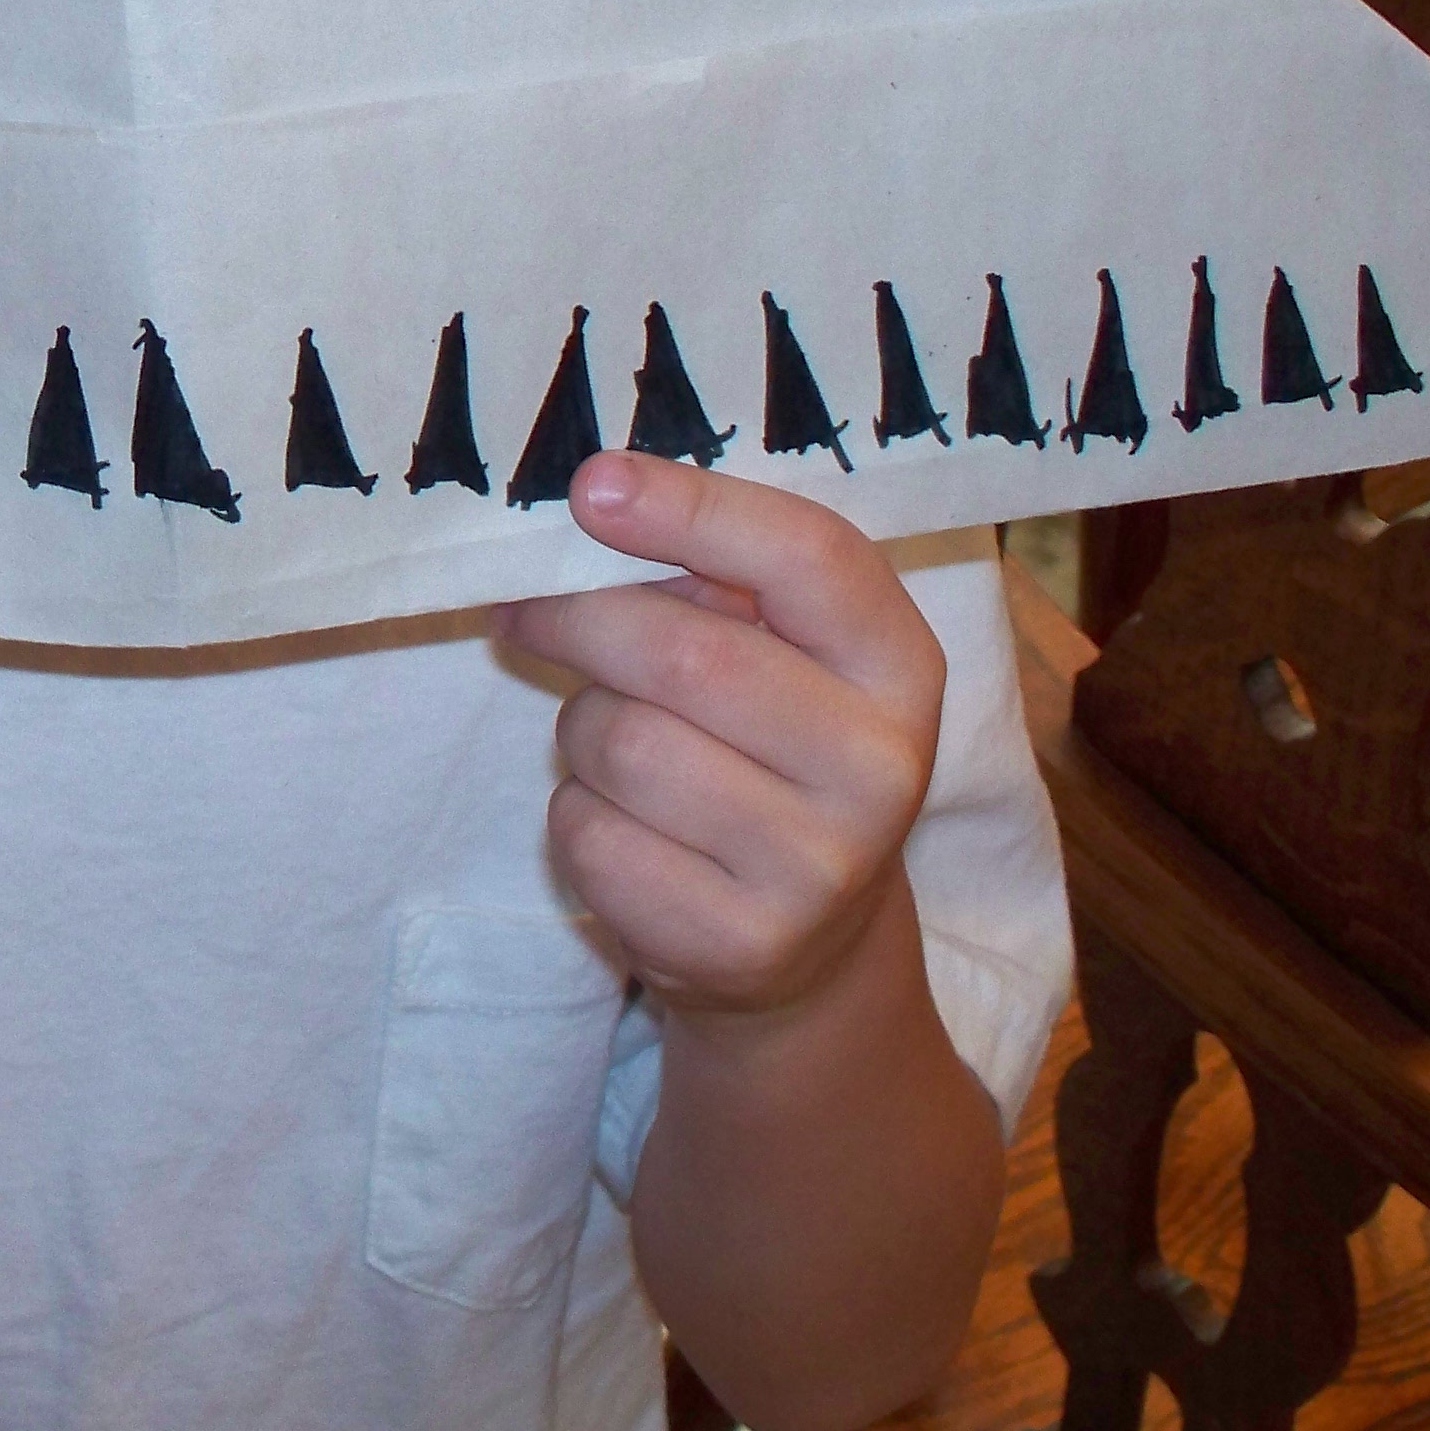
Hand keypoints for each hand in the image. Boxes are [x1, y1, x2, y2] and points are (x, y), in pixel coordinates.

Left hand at [493, 452, 943, 1024]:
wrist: (812, 942)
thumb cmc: (774, 748)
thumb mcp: (786, 653)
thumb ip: (720, 576)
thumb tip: (594, 502)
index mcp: (899, 664)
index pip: (807, 557)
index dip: (690, 511)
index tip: (590, 486)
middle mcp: (880, 767)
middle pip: (683, 653)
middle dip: (577, 619)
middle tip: (530, 609)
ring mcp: (815, 868)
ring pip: (623, 744)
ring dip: (583, 726)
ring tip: (616, 740)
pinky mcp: (736, 944)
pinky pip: (592, 837)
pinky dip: (578, 813)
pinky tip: (625, 824)